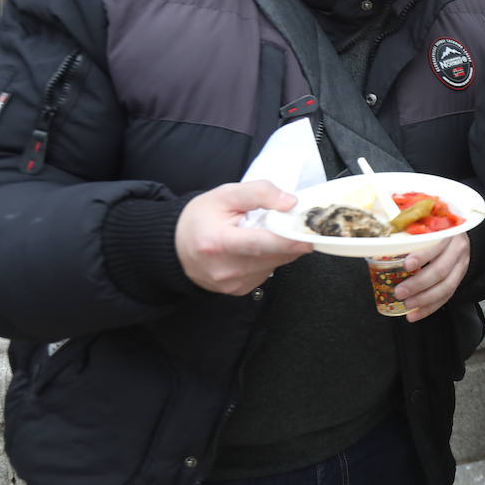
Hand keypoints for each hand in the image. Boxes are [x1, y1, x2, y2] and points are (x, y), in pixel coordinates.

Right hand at [175, 181, 311, 295]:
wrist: (174, 246)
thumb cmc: (199, 219)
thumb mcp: (225, 195)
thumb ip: (259, 193)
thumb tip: (290, 202)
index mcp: (217, 243)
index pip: (261, 244)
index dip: (289, 240)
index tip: (309, 236)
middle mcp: (224, 268)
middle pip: (272, 255)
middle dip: (289, 240)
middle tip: (293, 224)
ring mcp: (231, 283)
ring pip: (274, 265)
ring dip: (280, 249)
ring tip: (267, 233)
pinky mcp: (237, 290)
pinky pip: (266, 273)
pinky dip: (270, 259)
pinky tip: (257, 248)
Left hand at [393, 232, 471, 322]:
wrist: (457, 236)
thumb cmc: (435, 230)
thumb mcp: (426, 226)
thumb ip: (409, 234)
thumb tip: (380, 244)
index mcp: (447, 232)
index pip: (436, 245)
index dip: (422, 256)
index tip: (406, 265)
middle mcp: (457, 248)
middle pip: (441, 270)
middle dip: (418, 284)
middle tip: (400, 292)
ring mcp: (461, 264)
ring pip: (446, 286)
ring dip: (424, 299)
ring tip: (407, 305)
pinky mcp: (459, 278)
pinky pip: (447, 296)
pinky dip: (430, 307)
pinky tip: (416, 313)